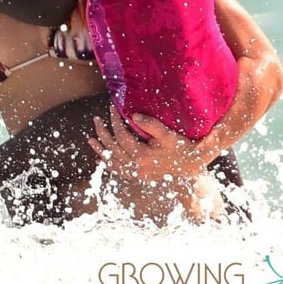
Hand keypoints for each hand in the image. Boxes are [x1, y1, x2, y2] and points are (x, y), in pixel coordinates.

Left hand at [88, 106, 208, 184]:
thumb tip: (133, 115)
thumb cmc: (182, 148)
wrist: (191, 169)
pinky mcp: (139, 177)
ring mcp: (137, 174)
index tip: (111, 107)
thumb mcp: (169, 134)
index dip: (114, 120)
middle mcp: (137, 167)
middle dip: (102, 133)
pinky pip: (119, 172)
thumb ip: (152, 125)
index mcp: (143, 155)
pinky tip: (100, 160)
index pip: (121, 135)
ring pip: (112, 162)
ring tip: (90, 140)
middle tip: (96, 119)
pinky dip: (108, 165)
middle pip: (113, 149)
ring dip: (101, 150)